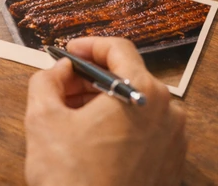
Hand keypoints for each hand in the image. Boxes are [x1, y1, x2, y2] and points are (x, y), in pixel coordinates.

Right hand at [24, 38, 186, 185]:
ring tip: (71, 117)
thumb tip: (60, 70)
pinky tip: (90, 140)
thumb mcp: (43, 118)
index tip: (67, 53)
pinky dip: (119, 126)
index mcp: (143, 93)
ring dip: (103, 103)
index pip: (118, 49)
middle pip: (128, 76)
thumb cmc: (71, 179)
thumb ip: (47, 80)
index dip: (88, 45)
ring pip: (136, 104)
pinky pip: (145, 130)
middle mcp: (169, 113)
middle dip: (91, 78)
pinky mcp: (171, 165)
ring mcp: (174, 141)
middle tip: (61, 88)